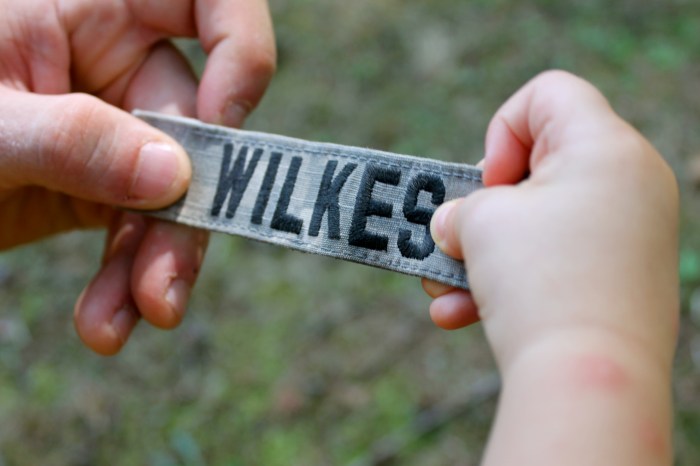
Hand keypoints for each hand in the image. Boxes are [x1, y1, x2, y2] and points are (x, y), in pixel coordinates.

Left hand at [0, 0, 275, 354]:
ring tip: (124, 319)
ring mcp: (116, 132)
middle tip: (164, 286)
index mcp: (91, 7)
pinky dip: (130, 279)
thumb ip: (74, 139)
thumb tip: (174, 177)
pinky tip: (109, 319)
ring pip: (178, 197)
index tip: (223, 120)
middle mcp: (118, 65)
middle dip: (184, 214)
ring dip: (158, 263)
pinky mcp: (105, 189)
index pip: (207, 2)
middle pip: (199, 130)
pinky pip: (143, 233)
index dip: (238, 52)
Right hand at [423, 71, 677, 463]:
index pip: (548, 94)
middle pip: (536, 166)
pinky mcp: (618, 279)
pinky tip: (461, 314)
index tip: (486, 185)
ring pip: (537, 224)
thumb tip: (452, 226)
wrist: (589, 379)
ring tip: (441, 290)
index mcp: (605, 148)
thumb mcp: (481, 224)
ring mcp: (627, 235)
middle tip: (458, 239)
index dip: (501, 131)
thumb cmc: (540, 281)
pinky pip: (554, 262)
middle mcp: (628, 184)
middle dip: (481, 207)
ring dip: (481, 253)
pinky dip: (508, 281)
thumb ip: (460, 209)